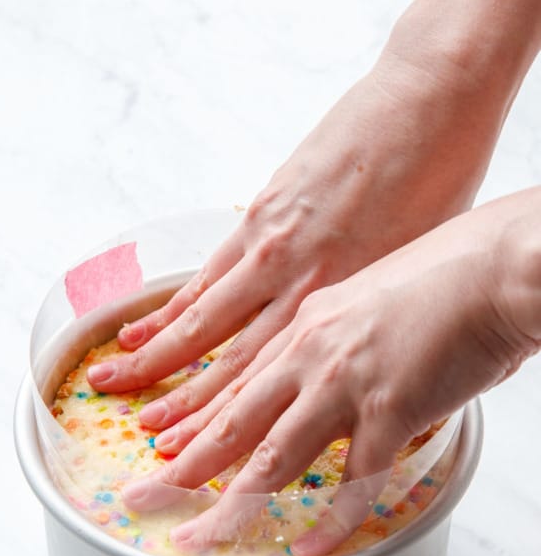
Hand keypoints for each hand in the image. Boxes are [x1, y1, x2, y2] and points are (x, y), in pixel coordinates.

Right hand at [88, 52, 503, 419]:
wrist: (430, 103)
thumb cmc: (440, 183)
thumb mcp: (412, 272)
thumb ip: (363, 316)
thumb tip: (339, 354)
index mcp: (340, 304)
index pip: (269, 379)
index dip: (225, 421)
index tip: (194, 452)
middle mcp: (299, 283)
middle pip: (226, 359)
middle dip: (180, 404)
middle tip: (144, 437)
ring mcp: (272, 246)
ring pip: (204, 318)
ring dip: (156, 356)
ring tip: (115, 380)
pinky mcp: (260, 211)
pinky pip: (206, 272)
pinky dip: (171, 304)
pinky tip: (144, 324)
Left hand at [122, 190, 540, 555]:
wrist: (499, 264)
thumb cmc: (447, 276)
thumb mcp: (369, 300)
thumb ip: (342, 342)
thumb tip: (338, 378)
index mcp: (304, 323)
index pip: (235, 384)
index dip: (194, 422)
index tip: (163, 447)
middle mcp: (310, 353)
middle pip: (232, 422)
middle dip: (182, 466)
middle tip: (142, 495)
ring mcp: (345, 382)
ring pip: (271, 458)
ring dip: (230, 505)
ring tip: (198, 538)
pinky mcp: (389, 408)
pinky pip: (353, 482)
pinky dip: (330, 521)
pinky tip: (308, 549)